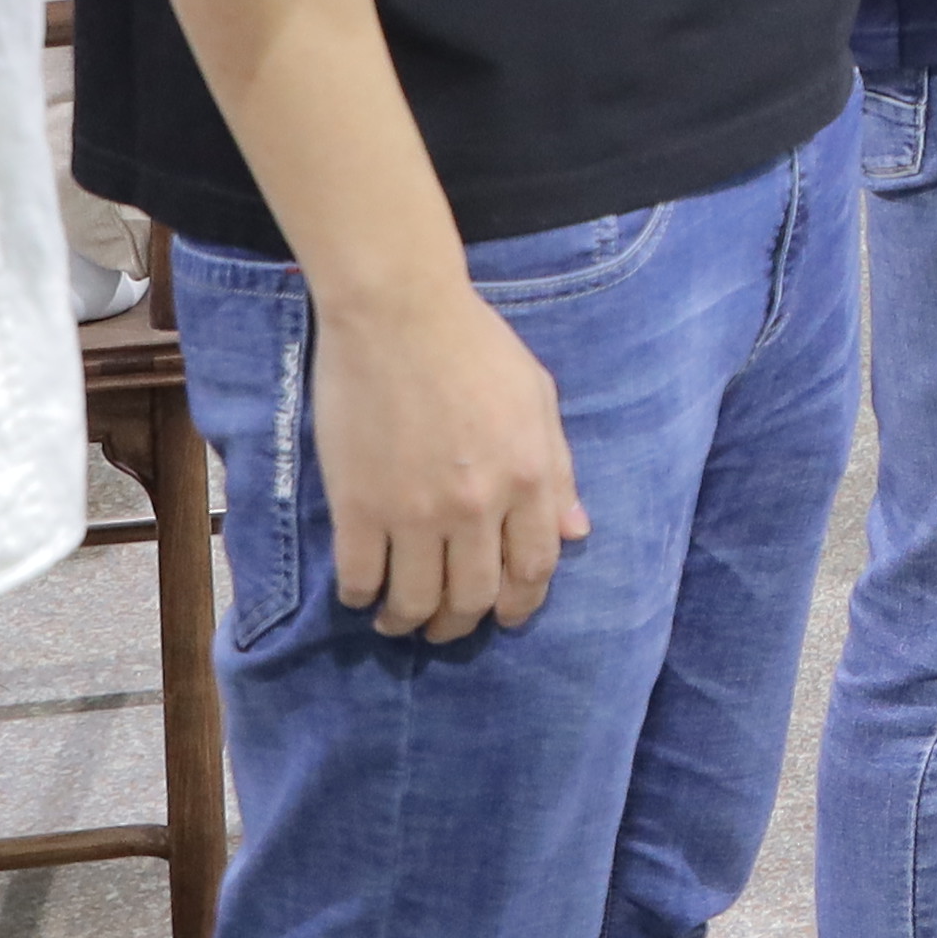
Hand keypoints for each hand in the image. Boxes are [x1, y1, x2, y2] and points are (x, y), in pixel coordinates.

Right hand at [310, 272, 589, 642]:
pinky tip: (363, 593)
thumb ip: (559, 470)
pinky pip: (360, 578)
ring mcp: (415, 511)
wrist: (398, 311)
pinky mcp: (359, 506)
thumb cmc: (474, 344)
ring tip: (399, 620)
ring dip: (410, 623)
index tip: (504, 615)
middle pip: (475, 597)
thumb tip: (577, 533)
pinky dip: (361, 597)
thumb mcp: (537, 398)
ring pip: (417, 601)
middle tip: (446, 626)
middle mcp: (478, 505)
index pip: (535, 568)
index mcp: (528, 477)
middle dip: (462, 624)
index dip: (521, 603)